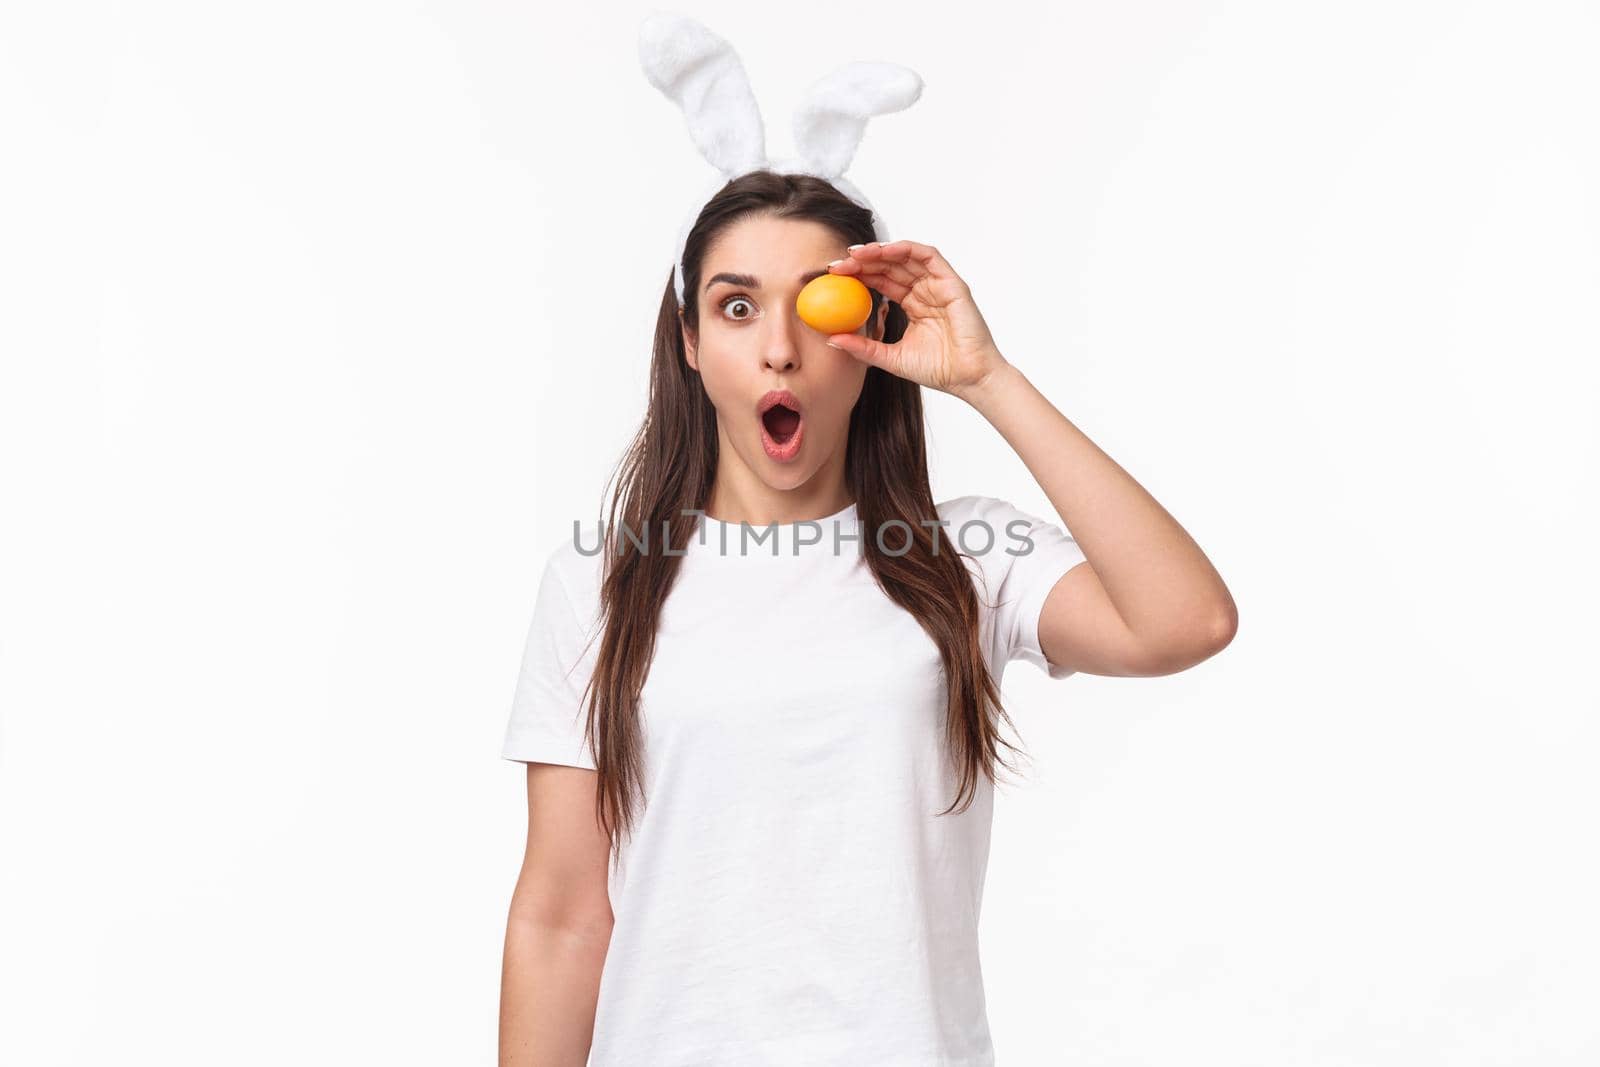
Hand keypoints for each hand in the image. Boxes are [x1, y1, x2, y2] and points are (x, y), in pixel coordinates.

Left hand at [822, 240, 1009, 398]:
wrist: (968, 379)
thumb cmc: (937, 370)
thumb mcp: (890, 358)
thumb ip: (863, 347)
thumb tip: (831, 339)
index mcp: (913, 305)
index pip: (881, 281)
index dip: (858, 275)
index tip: (834, 276)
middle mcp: (925, 291)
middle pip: (890, 266)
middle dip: (863, 261)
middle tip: (838, 264)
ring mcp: (939, 285)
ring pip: (906, 257)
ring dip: (880, 251)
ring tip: (855, 255)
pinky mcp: (952, 283)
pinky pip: (929, 257)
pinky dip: (907, 249)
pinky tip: (885, 250)